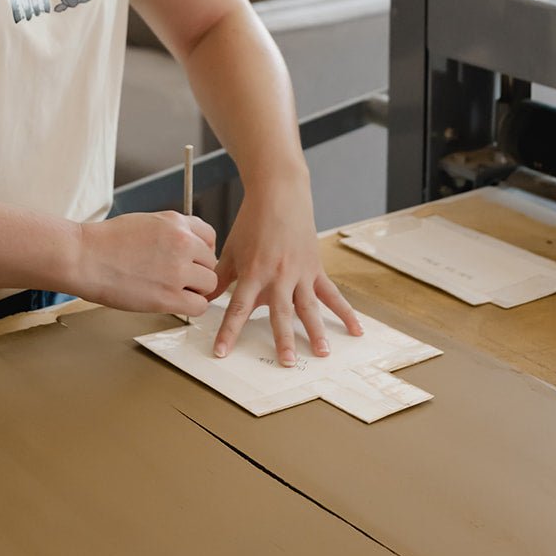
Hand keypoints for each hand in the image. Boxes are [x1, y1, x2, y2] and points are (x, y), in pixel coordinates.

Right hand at [75, 212, 217, 316]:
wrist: (83, 257)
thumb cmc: (105, 242)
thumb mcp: (146, 222)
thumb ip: (171, 231)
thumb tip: (188, 245)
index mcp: (176, 222)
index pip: (210, 237)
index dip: (201, 251)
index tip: (192, 260)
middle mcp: (182, 243)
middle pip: (211, 262)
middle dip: (197, 271)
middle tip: (178, 278)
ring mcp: (177, 270)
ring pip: (209, 284)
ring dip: (195, 289)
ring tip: (173, 290)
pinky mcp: (169, 296)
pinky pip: (199, 306)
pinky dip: (191, 306)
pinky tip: (174, 303)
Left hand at [210, 179, 361, 364]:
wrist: (279, 194)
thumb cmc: (252, 222)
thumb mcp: (231, 250)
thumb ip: (219, 279)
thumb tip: (200, 301)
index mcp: (254, 271)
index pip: (238, 307)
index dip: (229, 331)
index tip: (222, 352)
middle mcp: (278, 274)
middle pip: (280, 312)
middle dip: (282, 338)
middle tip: (285, 361)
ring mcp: (300, 272)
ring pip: (309, 306)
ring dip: (316, 331)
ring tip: (321, 352)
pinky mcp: (315, 269)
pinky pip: (332, 294)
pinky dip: (345, 312)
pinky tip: (356, 330)